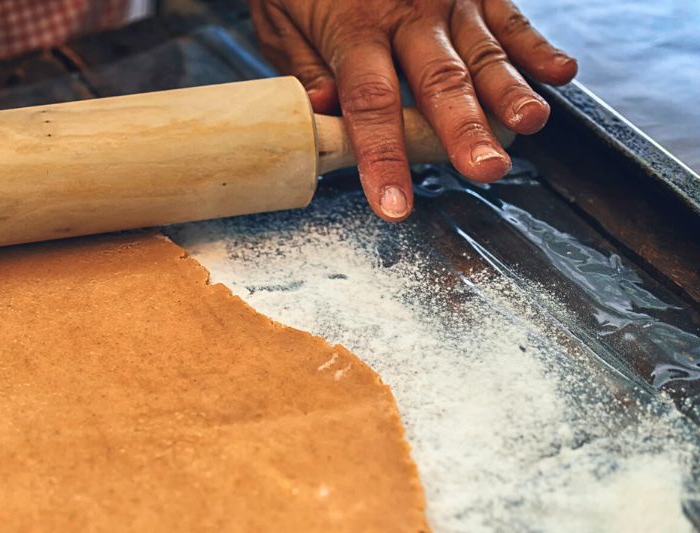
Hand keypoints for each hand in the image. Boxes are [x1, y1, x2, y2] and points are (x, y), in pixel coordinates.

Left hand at [249, 0, 576, 220]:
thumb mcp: (279, 18)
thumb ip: (306, 67)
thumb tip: (325, 112)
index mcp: (355, 27)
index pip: (370, 105)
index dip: (383, 159)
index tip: (394, 205)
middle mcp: (409, 12)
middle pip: (440, 81)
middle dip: (464, 130)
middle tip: (485, 169)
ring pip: (484, 52)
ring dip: (509, 92)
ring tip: (529, 124)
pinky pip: (509, 18)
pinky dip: (536, 47)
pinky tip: (560, 74)